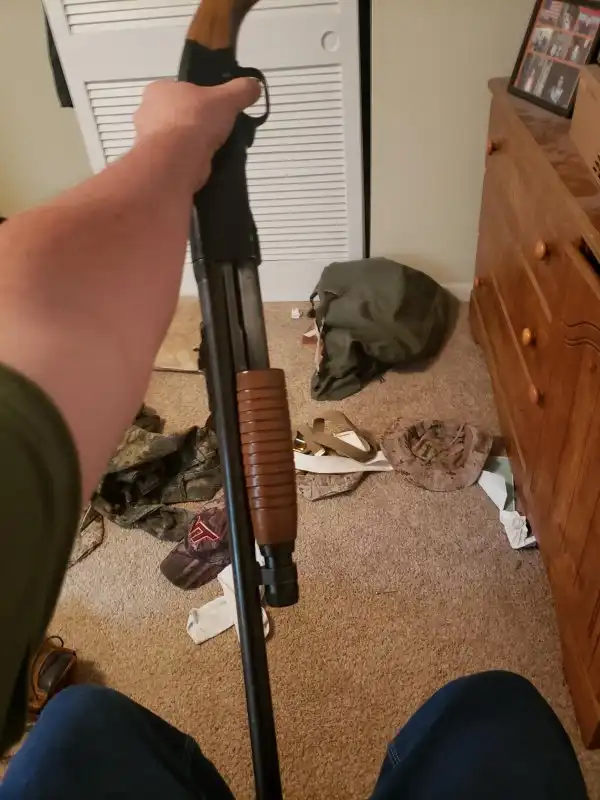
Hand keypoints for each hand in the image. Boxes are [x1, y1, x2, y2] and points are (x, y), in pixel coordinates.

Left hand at [134, 78, 260, 189]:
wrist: (175, 160)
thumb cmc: (195, 119)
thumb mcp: (226, 98)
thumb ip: (241, 90)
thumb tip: (255, 85)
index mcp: (159, 90)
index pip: (181, 91)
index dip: (200, 99)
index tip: (216, 110)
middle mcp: (148, 113)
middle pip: (180, 117)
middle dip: (198, 125)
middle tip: (219, 131)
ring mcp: (149, 140)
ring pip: (178, 140)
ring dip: (195, 146)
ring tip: (217, 151)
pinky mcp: (156, 164)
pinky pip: (178, 160)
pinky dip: (191, 163)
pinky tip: (206, 166)